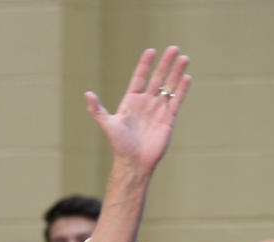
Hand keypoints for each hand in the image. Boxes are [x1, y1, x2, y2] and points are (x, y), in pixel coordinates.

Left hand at [85, 46, 191, 172]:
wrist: (134, 162)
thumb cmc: (119, 145)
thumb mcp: (108, 125)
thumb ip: (97, 110)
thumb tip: (87, 94)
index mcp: (131, 101)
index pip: (140, 78)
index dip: (145, 65)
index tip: (151, 51)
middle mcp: (146, 103)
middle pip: (158, 78)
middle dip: (165, 63)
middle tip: (174, 48)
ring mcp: (158, 110)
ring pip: (170, 87)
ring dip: (176, 72)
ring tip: (184, 58)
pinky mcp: (168, 119)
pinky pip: (177, 101)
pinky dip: (182, 89)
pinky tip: (186, 77)